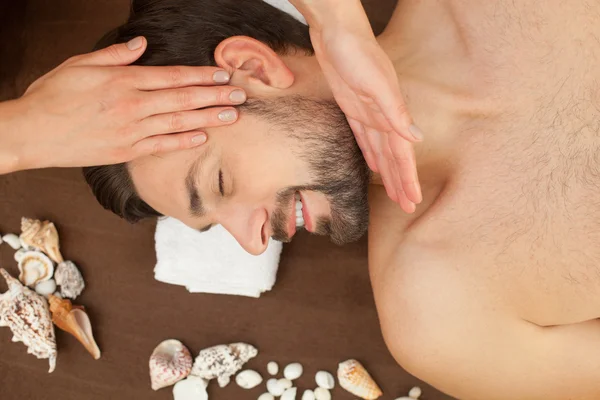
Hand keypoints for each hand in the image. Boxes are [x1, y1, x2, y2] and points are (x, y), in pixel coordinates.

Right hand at [5, 36, 245, 170]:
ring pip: (178, 123)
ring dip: (208, 118)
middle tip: (240, 95)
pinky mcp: (126, 151)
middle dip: (214, 96)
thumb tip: (142, 45)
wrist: (32, 134)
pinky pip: (161, 146)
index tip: (223, 74)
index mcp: (123, 82)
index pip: (172, 76)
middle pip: (182, 99)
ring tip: (232, 116)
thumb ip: (114, 56)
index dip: (201, 75)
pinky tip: (203, 137)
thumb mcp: (80, 65)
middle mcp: (132, 106)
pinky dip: (183, 142)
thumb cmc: (53, 96)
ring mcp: (131, 131)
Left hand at [308, 14, 422, 212]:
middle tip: (407, 206)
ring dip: (387, 172)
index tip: (413, 200)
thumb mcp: (377, 84)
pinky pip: (364, 139)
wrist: (336, 32)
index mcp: (392, 113)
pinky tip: (373, 165)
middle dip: (401, 182)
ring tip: (394, 192)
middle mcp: (383, 116)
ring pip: (380, 151)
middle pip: (394, 157)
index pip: (402, 154)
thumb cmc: (357, 53)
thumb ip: (396, 112)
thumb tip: (416, 138)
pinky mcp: (353, 108)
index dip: (407, 178)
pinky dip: (370, 154)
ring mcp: (368, 113)